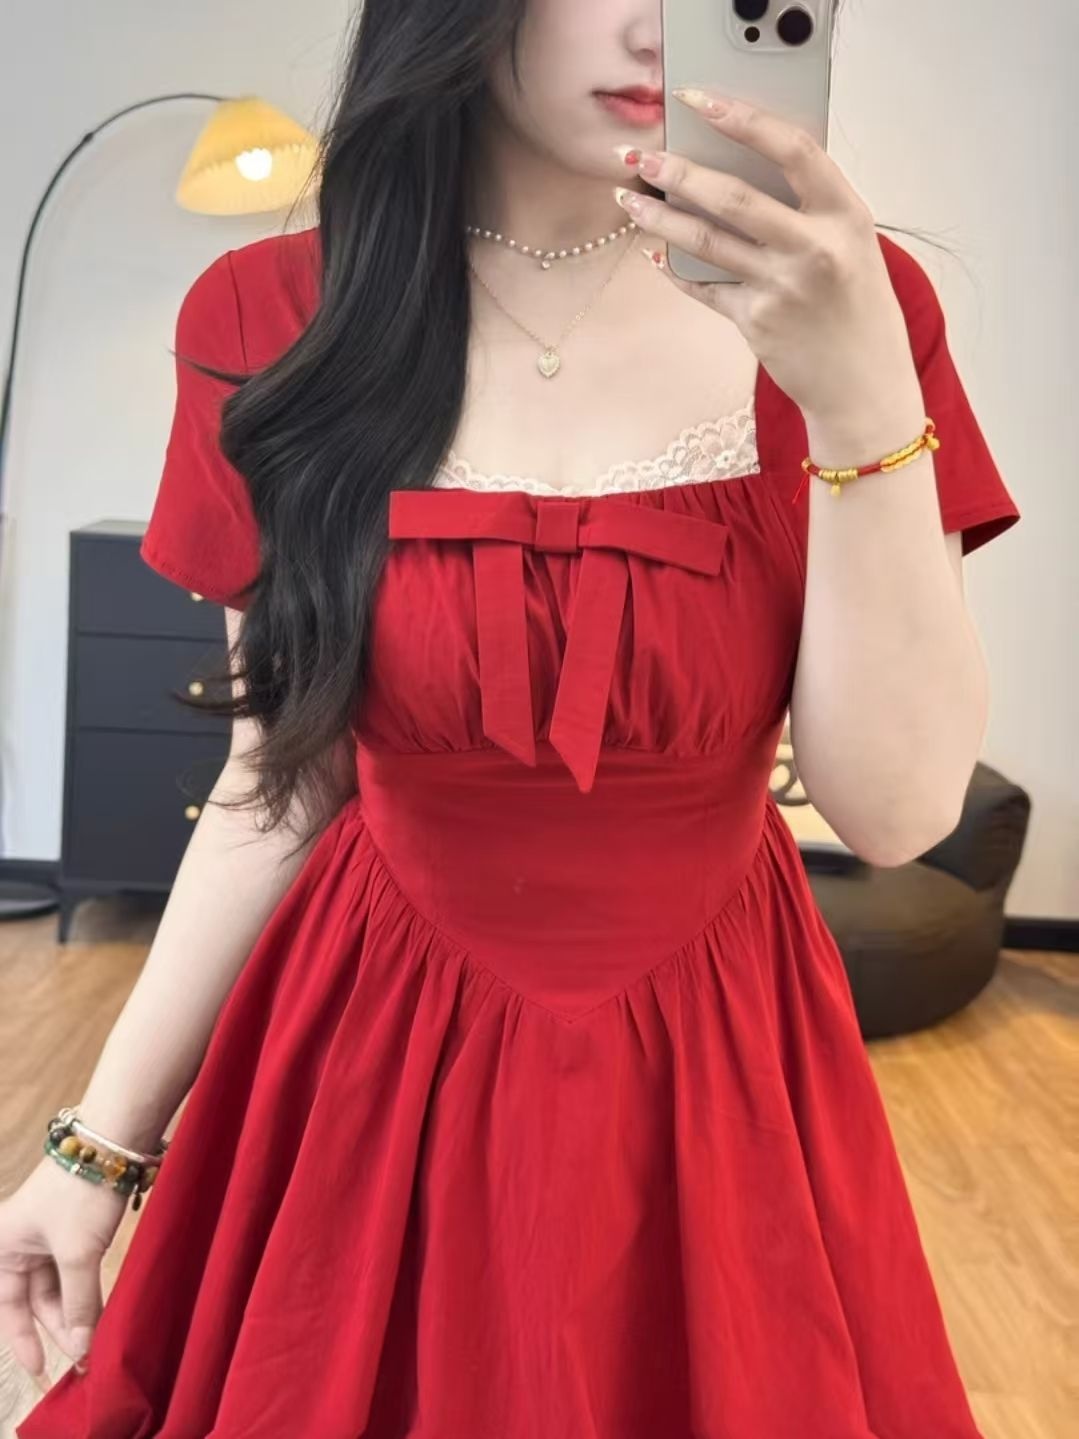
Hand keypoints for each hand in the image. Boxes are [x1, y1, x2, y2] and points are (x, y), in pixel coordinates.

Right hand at [0, 1156, 126, 1387]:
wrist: (112, 1141)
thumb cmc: (81, 1192)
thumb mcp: (78, 1252)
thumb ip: (78, 1302)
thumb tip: (81, 1349)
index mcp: (3, 1246)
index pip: (9, 1307)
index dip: (24, 1341)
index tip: (43, 1371)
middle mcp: (19, 1243)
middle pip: (34, 1299)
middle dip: (59, 1328)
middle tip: (84, 1358)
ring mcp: (47, 1235)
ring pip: (58, 1286)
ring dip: (76, 1312)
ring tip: (97, 1340)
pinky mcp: (74, 1228)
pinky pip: (75, 1270)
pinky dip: (86, 1291)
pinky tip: (101, 1312)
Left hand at [612, 88, 921, 423]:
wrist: (864, 386)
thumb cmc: (858, 310)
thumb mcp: (852, 246)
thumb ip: (810, 209)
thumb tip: (740, 168)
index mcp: (846, 215)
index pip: (793, 149)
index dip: (743, 118)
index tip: (700, 101)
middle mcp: (815, 248)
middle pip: (733, 197)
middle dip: (678, 172)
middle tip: (642, 156)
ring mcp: (782, 288)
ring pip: (705, 242)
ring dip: (659, 218)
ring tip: (629, 199)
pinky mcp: (756, 322)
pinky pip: (704, 287)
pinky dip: (676, 270)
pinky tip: (655, 255)